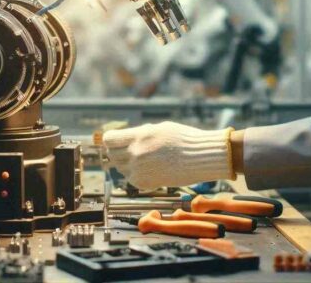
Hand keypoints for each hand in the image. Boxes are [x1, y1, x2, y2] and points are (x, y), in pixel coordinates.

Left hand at [102, 121, 234, 190]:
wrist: (200, 157)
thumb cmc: (184, 140)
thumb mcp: (160, 128)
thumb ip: (141, 133)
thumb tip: (126, 136)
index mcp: (139, 136)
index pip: (109, 140)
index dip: (111, 140)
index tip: (116, 141)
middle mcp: (135, 153)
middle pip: (112, 154)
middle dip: (118, 152)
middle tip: (130, 150)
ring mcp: (139, 169)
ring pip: (121, 168)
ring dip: (128, 164)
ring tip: (145, 159)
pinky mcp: (145, 183)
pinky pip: (131, 179)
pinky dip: (137, 175)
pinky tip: (150, 169)